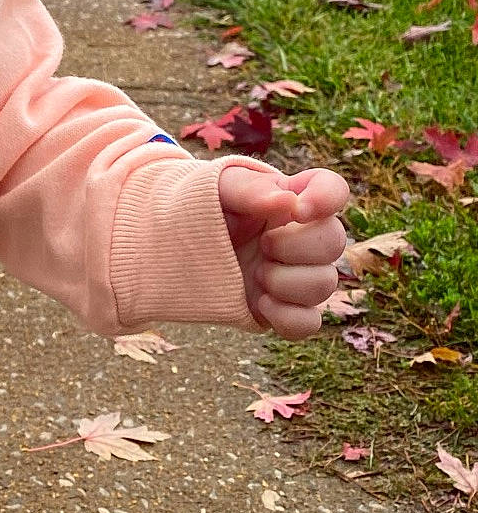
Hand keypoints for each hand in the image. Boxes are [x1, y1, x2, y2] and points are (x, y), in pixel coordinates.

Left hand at [218, 164, 349, 336]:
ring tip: (254, 274)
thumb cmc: (201, 213)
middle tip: (262, 245)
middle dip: (294, 247)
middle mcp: (302, 237)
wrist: (177, 253)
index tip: (298, 210)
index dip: (327, 198)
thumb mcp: (217, 190)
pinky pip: (308, 323)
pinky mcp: (285, 309)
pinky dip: (286, 317)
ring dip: (284, 281)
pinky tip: (261, 303)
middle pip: (335, 242)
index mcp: (290, 200)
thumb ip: (251, 189)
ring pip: (324, 285)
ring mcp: (296, 276)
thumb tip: (288, 203)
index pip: (332, 189)